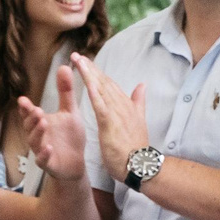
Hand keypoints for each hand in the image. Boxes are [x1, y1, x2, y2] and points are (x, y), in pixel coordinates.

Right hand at [16, 68, 87, 182]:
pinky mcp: (49, 164)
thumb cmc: (70, 137)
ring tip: (43, 123)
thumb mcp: (69, 111)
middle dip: (31, 118)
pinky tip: (49, 147)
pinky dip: (44, 154)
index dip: (25, 108)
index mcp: (40, 123)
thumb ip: (65, 91)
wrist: (76, 162)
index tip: (23, 100)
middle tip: (36, 110)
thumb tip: (63, 66)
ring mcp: (41, 150)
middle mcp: (37, 136)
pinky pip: (43, 160)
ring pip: (35, 142)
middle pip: (29, 127)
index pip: (29, 114)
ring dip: (37, 132)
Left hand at [68, 54, 149, 179]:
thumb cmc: (136, 147)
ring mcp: (117, 113)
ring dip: (89, 74)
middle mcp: (122, 105)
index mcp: (126, 105)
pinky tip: (86, 81)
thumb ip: (139, 102)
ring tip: (77, 61)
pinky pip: (100, 104)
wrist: (141, 165)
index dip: (98, 72)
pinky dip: (94, 92)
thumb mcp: (138, 120)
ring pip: (101, 89)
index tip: (86, 61)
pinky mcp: (110, 123)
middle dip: (90, 68)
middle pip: (104, 82)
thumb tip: (143, 85)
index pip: (110, 84)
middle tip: (77, 55)